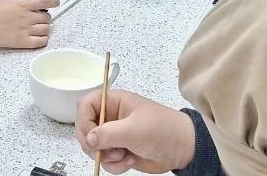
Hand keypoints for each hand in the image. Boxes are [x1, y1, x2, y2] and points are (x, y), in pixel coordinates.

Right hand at [0, 0, 58, 47]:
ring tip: (39, 25)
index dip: (53, 2)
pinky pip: (40, 42)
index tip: (56, 2)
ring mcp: (24, 31)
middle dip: (45, 15)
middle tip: (39, 15)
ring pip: (46, 30)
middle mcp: (26, 18)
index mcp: (22, 4)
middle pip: (47, 17)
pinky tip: (38, 36)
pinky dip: (43, 39)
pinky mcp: (21, 43)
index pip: (45, 2)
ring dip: (45, 27)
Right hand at [75, 90, 195, 173]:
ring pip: (94, 148)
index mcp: (114, 102)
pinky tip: (129, 160)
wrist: (183, 149)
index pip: (86, 105)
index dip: (83, 120)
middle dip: (93, 143)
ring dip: (106, 156)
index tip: (90, 136)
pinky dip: (115, 165)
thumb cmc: (163, 129)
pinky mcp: (120, 151)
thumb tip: (88, 139)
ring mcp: (115, 135)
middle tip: (106, 150)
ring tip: (123, 154)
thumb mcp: (134, 129)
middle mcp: (111, 117)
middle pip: (85, 129)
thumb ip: (108, 133)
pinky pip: (105, 160)